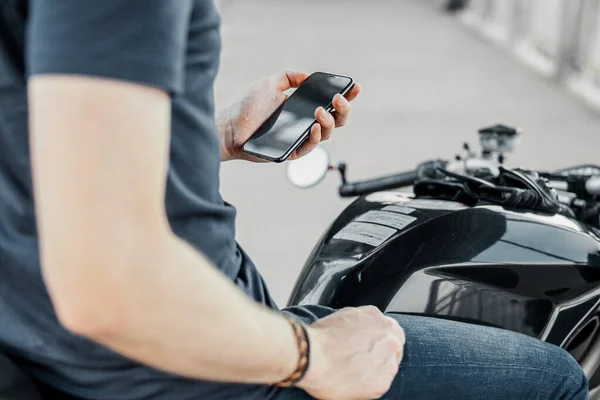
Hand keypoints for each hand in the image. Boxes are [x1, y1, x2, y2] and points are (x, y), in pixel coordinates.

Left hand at [218, 70, 360, 161]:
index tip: (354, 87)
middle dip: (344, 109)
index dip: (346, 96)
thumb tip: (308, 76)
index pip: (330, 103)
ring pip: (327, 134)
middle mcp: (305, 123)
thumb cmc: (247, 106)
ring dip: (329, 122)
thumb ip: (290, 77)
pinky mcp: (291, 152)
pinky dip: (316, 137)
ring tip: (320, 111)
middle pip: (336, 120)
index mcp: (303, 108)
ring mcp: (299, 138)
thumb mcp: (269, 83)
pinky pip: (309, 147)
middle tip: (338, 99)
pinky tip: (314, 126)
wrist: (229, 126)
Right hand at [298, 306, 404, 399]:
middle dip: (381, 353)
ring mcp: (389, 361)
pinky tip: (353, 380)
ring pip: (388, 367)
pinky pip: (380, 384)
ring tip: (353, 371)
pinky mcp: (382, 383)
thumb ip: (361, 320)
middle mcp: (390, 338)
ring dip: (376, 369)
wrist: (312, 357)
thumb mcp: (344, 315)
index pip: (390, 330)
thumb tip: (361, 327)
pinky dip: (369, 384)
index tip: (370, 346)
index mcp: (379, 319)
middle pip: (394, 348)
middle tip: (362, 360)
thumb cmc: (320, 337)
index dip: (379, 339)